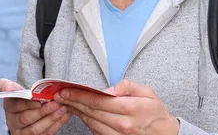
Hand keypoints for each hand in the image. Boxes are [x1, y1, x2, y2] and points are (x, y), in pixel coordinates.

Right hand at [0, 78, 71, 133]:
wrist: (31, 108)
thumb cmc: (23, 98)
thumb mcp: (14, 90)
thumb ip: (8, 86)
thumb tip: (4, 86)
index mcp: (9, 109)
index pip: (15, 106)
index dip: (27, 104)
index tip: (38, 99)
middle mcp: (14, 123)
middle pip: (26, 119)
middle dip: (42, 112)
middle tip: (55, 103)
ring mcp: (24, 133)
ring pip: (37, 129)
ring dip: (51, 118)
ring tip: (62, 108)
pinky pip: (47, 133)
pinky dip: (58, 124)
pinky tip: (65, 114)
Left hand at [53, 79, 178, 134]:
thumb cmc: (156, 113)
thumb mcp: (147, 92)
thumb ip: (127, 86)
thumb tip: (108, 89)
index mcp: (130, 109)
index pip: (98, 100)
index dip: (79, 95)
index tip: (67, 90)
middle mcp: (123, 124)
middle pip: (91, 112)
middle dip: (73, 102)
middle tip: (61, 95)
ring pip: (91, 123)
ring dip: (77, 112)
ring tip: (68, 103)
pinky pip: (96, 132)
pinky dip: (87, 122)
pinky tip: (82, 114)